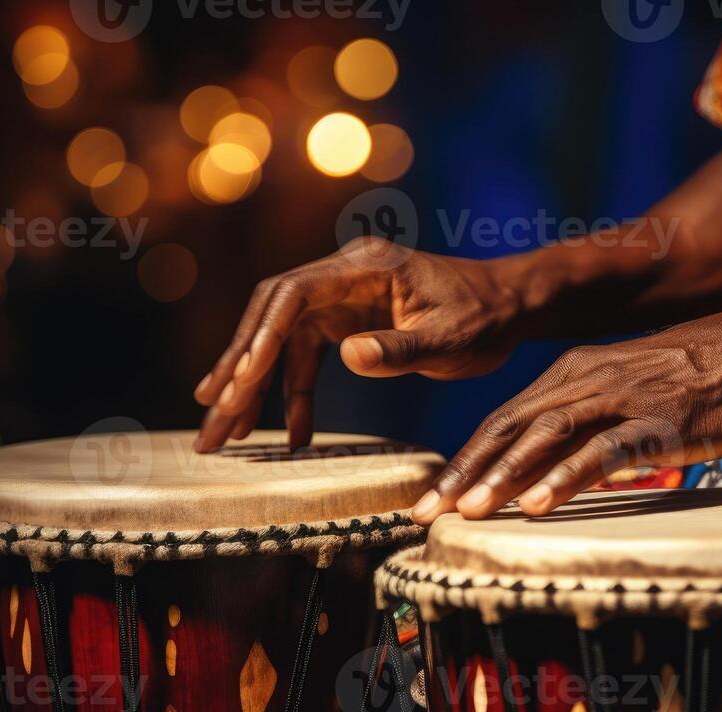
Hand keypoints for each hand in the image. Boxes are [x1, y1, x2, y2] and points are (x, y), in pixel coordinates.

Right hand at [194, 238, 528, 450]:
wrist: (510, 306)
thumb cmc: (486, 316)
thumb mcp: (451, 337)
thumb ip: (400, 347)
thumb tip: (349, 356)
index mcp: (362, 267)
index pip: (290, 296)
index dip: (260, 338)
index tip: (240, 382)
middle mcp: (341, 275)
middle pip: (269, 318)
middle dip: (237, 369)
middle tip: (210, 416)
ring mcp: (339, 297)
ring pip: (279, 340)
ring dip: (253, 387)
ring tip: (224, 432)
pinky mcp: (346, 321)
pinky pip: (306, 357)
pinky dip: (294, 394)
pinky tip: (290, 433)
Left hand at [411, 310, 721, 522]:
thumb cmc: (695, 379)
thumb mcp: (625, 393)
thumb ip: (586, 425)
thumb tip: (544, 472)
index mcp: (574, 373)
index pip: (504, 418)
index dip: (463, 458)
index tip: (429, 499)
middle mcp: (588, 381)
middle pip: (511, 427)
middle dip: (464, 471)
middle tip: (425, 514)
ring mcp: (623, 399)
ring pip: (547, 436)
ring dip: (504, 474)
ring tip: (469, 512)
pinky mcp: (659, 421)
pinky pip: (605, 451)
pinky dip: (567, 477)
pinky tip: (538, 505)